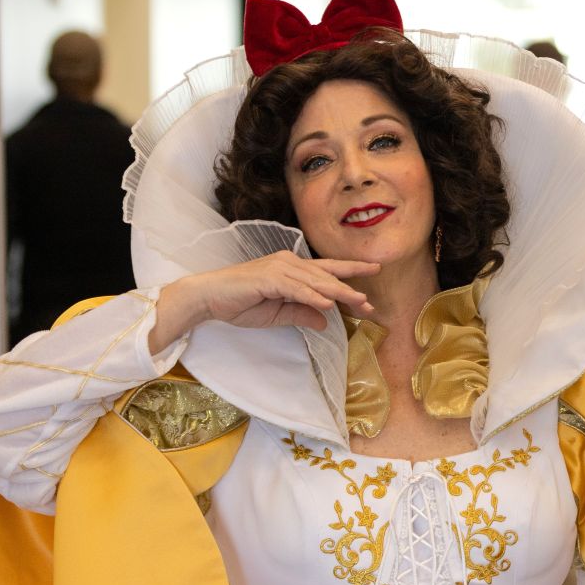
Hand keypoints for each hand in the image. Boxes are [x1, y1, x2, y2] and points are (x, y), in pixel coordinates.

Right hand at [150, 252, 379, 352]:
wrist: (208, 297)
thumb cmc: (240, 303)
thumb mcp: (278, 313)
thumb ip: (302, 313)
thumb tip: (326, 321)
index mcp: (293, 270)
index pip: (328, 270)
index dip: (352, 272)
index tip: (376, 271)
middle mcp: (289, 263)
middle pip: (327, 276)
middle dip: (351, 289)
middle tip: (371, 302)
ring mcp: (279, 268)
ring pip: (316, 281)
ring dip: (339, 292)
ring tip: (359, 302)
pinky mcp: (268, 278)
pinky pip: (296, 289)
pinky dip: (313, 296)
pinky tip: (328, 304)